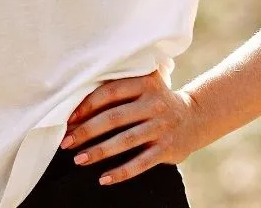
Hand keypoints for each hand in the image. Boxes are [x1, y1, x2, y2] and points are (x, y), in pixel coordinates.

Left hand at [59, 70, 205, 185]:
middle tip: (66, 142)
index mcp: (145, 83)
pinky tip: (104, 178)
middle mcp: (154, 103)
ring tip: (79, 159)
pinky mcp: (167, 148)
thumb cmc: (155, 100)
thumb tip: (77, 110)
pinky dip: (121, 172)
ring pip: (125, 141)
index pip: (110, 92)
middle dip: (87, 131)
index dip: (87, 105)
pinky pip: (141, 163)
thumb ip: (118, 89)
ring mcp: (162, 126)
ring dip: (99, 152)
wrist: (194, 117)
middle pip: (114, 117)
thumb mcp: (144, 85)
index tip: (69, 118)